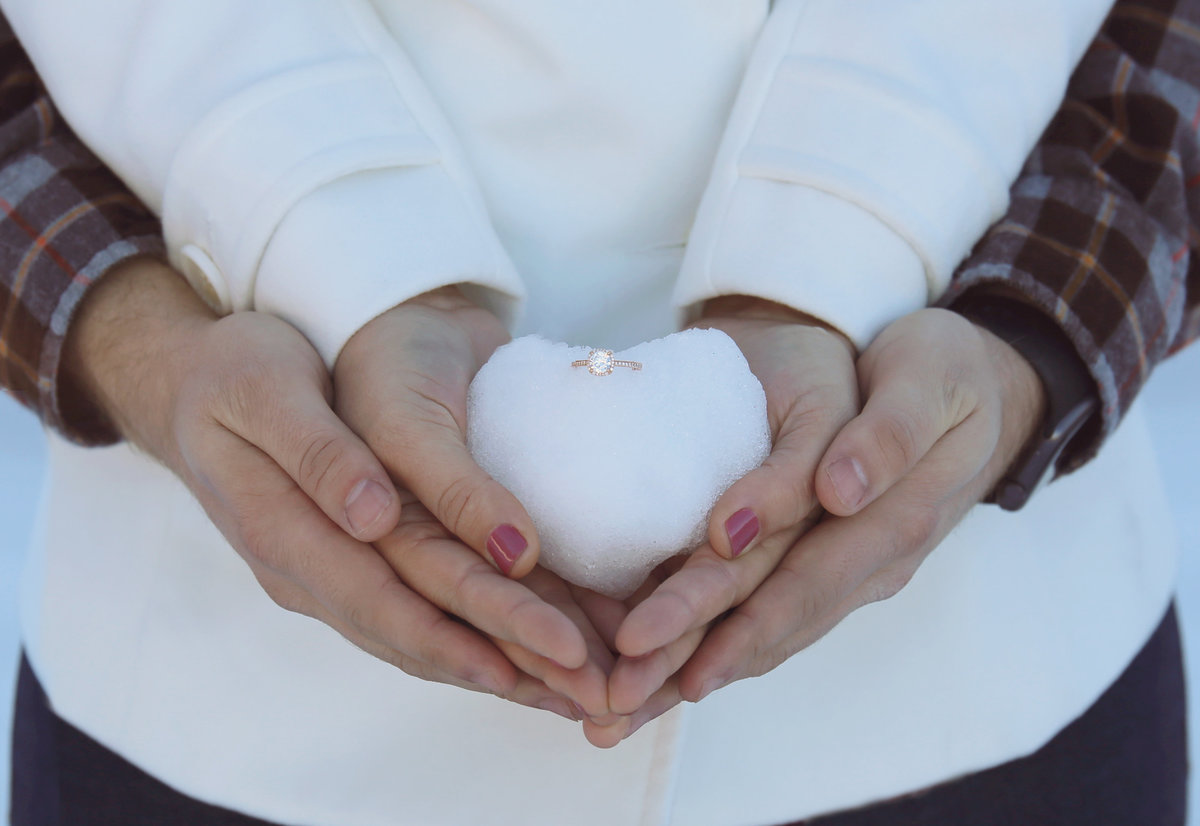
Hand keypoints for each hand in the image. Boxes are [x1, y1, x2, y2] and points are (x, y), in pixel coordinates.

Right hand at [63, 260, 589, 714]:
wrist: (192, 384)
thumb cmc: (235, 371)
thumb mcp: (267, 389)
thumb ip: (319, 455)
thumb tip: (372, 520)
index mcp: (282, 531)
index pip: (384, 600)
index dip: (465, 634)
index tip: (546, 651)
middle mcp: (303, 573)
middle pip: (411, 634)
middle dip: (503, 664)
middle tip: (589, 687)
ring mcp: (323, 577)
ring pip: (414, 639)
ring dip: (494, 665)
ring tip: (572, 685)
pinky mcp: (346, 567)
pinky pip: (412, 615)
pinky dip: (469, 638)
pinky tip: (523, 651)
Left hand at [613, 308, 1045, 734]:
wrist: (983, 388)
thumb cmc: (945, 373)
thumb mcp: (928, 380)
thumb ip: (887, 437)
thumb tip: (838, 493)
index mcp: (894, 522)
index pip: (801, 584)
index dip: (731, 623)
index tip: (653, 644)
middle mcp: (872, 565)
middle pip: (773, 622)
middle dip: (691, 660)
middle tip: (616, 694)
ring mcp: (855, 572)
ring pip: (770, 632)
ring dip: (698, 667)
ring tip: (626, 702)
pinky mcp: (834, 564)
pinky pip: (774, 614)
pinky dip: (722, 644)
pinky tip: (672, 667)